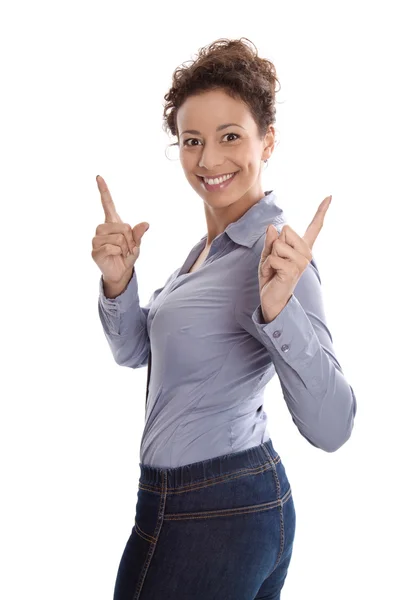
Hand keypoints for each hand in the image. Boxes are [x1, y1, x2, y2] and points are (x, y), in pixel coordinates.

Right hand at [91, 175, 149, 283]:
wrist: (121, 272)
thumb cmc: (127, 255)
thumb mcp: (136, 244)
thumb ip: (139, 233)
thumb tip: (146, 224)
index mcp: (112, 222)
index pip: (107, 204)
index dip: (104, 190)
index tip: (99, 177)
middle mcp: (102, 228)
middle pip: (122, 226)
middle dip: (130, 239)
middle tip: (127, 248)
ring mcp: (97, 239)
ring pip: (118, 238)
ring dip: (125, 247)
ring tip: (122, 253)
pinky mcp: (95, 250)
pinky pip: (112, 248)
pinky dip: (119, 254)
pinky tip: (116, 257)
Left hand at [258, 195, 331, 322]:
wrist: (271, 300)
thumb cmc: (271, 276)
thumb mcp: (268, 254)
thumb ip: (270, 241)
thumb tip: (272, 227)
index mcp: (302, 247)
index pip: (315, 226)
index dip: (321, 211)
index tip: (330, 196)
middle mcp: (306, 253)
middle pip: (286, 230)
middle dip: (273, 244)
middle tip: (275, 261)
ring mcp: (301, 262)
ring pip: (278, 244)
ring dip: (269, 257)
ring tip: (273, 269)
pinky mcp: (293, 270)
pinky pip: (273, 257)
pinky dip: (267, 266)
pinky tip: (272, 275)